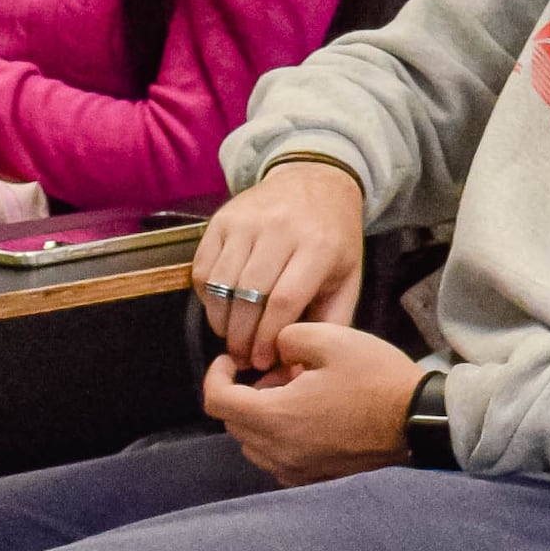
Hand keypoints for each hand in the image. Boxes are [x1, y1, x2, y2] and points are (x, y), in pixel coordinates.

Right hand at [191, 155, 368, 376]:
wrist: (315, 181)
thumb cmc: (334, 239)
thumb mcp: (346, 278)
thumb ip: (329, 323)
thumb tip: (299, 369)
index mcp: (318, 247)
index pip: (283, 302)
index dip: (267, 338)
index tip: (262, 361)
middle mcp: (280, 230)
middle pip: (248, 296)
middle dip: (241, 337)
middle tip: (243, 358)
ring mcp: (246, 222)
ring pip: (220, 284)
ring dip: (221, 320)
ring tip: (232, 338)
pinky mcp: (221, 220)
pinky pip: (202, 267)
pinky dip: (206, 296)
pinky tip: (222, 309)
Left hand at [202, 316, 418, 486]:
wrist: (421, 422)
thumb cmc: (377, 379)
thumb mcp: (333, 338)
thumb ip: (288, 336)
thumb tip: (276, 349)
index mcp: (273, 416)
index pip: (216, 400)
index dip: (216, 374)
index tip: (233, 360)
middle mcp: (276, 450)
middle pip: (233, 423)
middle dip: (243, 394)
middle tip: (275, 373)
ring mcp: (295, 469)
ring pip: (252, 444)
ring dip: (260, 418)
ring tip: (294, 396)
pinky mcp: (314, 478)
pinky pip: (277, 459)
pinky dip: (279, 439)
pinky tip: (308, 420)